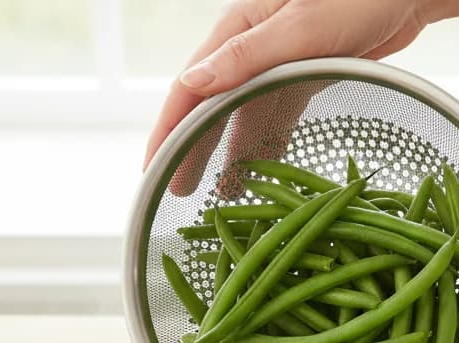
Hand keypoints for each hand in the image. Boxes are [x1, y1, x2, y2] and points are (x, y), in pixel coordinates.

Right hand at [144, 0, 430, 169]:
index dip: (169, 131)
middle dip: (193, 150)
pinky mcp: (305, 75)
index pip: (190, 88)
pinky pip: (277, 117)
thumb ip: (246, 58)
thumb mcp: (299, 28)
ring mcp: (278, 63)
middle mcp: (251, 48)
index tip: (153, 169)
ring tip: (223, 199)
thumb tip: (191, 84)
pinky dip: (268, 146)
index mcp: (238, 31)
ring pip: (245, 117)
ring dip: (232, 155)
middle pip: (213, 107)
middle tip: (177, 193)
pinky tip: (264, 175)